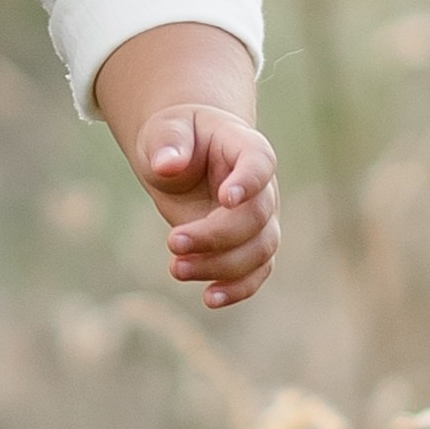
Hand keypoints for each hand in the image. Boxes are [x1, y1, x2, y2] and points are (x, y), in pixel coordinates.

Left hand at [132, 103, 278, 307]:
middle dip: (215, 235)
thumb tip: (166, 165)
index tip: (226, 198)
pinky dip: (237, 289)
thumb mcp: (166, 130)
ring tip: (176, 268)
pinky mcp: (250, 248)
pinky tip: (209, 298)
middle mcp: (262, 187)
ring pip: (258, 252)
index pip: (258, 162)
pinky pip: (256, 273)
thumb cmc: (177, 138)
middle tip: (172, 241)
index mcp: (246, 147)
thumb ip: (169, 142)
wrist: (182, 157)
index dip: (248, 182)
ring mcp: (261, 220)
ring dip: (220, 266)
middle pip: (255, 218)